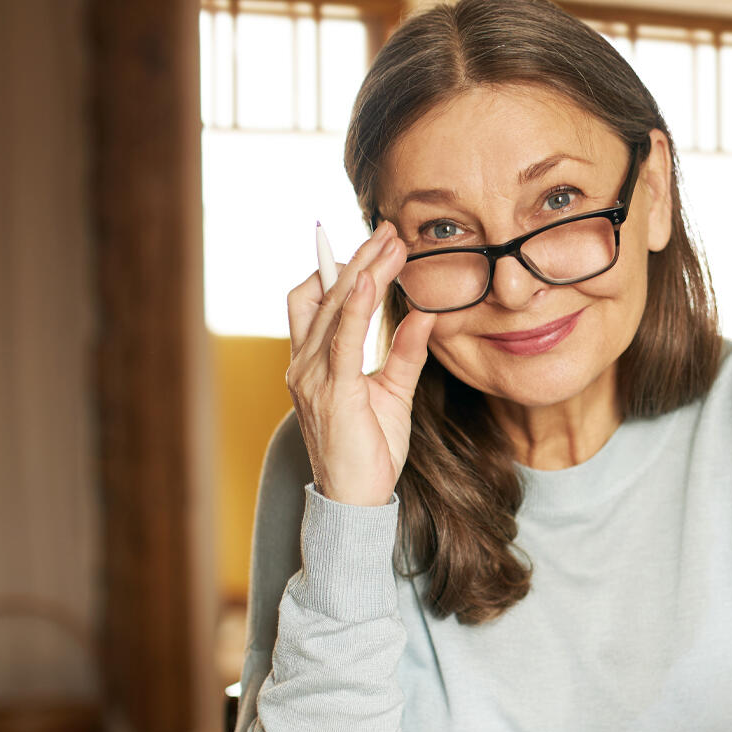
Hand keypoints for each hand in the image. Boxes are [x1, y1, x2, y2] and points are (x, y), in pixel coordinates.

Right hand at [286, 222, 437, 506]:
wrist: (354, 501)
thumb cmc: (369, 451)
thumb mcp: (393, 393)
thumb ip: (405, 353)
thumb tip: (427, 313)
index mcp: (313, 362)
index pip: (318, 299)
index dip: (341, 266)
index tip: (377, 241)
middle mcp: (304, 364)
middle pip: (325, 293)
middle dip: (359, 258)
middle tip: (390, 229)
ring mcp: (312, 376)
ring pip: (332, 308)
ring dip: (362, 272)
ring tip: (390, 245)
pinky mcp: (332, 391)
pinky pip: (341, 340)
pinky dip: (353, 307)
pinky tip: (367, 282)